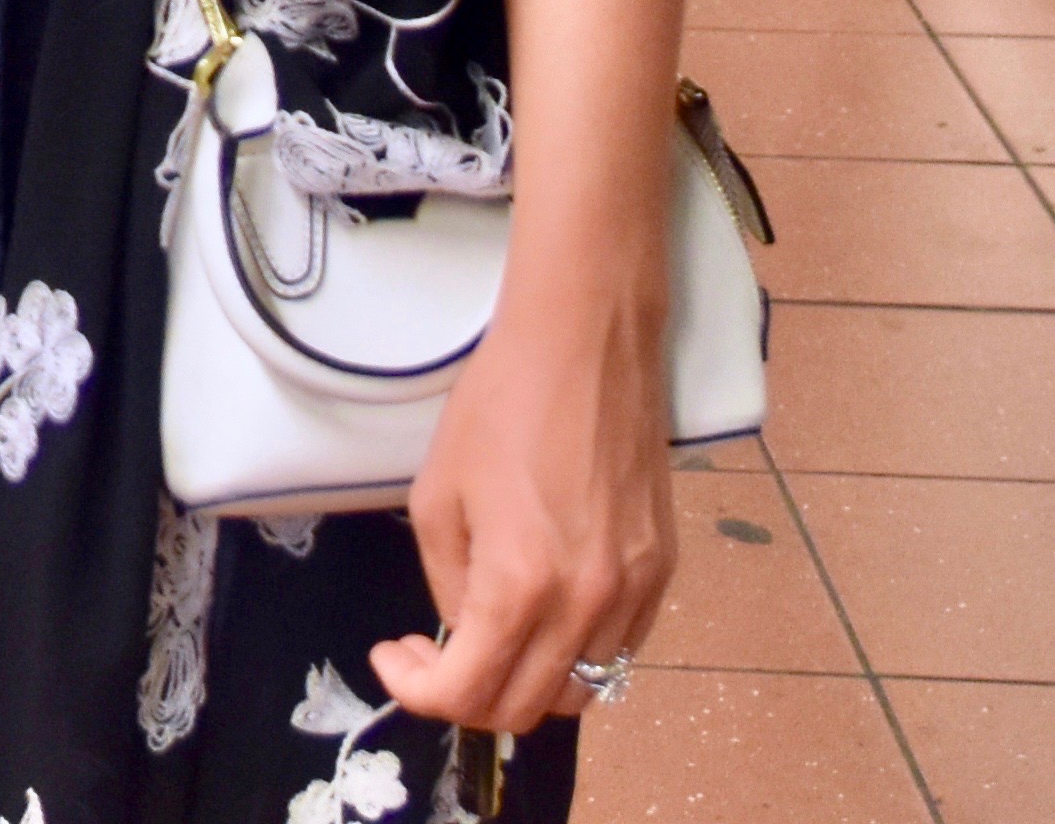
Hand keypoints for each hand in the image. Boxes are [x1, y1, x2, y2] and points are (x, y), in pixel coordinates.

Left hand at [371, 276, 677, 738]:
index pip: (466, 694)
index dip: (416, 689)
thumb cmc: (500, 405)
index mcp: (520, 586)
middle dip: (464, 696)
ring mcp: (633, 593)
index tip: (394, 656)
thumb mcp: (438, 495)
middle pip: (523, 710)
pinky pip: (617, 651)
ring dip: (523, 684)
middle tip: (432, 653)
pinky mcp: (661, 572)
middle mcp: (585, 606)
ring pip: (578, 693)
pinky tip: (541, 614)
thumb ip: (446, 580)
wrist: (585, 345)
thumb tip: (463, 628)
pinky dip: (573, 655)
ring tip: (487, 638)